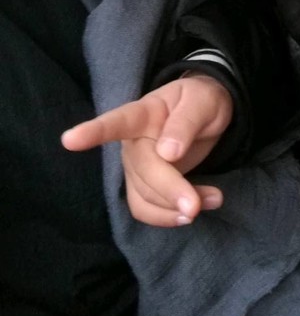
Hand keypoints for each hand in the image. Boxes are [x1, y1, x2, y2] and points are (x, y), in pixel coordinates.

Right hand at [61, 74, 232, 226]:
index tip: (69, 140)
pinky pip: (150, 209)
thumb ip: (186, 123)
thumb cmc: (201, 101)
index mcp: (143, 113)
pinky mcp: (145, 187)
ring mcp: (136, 167)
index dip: (93, 131)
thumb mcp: (203, 101)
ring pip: (144, 197)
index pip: (117, 121)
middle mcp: (133, 142)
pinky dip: (174, 214)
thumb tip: (167, 152)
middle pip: (143, 170)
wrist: (208, 112)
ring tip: (213, 199)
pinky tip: (203, 204)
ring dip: (174, 207)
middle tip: (196, 205)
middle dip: (169, 190)